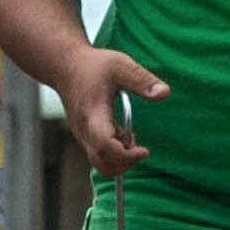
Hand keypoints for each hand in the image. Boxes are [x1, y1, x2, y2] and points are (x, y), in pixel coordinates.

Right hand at [57, 45, 168, 171]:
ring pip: (100, 164)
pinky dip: (113, 154)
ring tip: (130, 138)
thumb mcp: (121, 65)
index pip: (106, 146)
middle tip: (140, 149)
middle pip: (103, 164)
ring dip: (119, 160)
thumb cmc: (93, 65)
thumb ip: (142, 80)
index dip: (126, 155)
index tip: (145, 151)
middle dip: (125, 164)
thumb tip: (165, 93)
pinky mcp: (83, 137)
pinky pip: (98, 156)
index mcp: (94, 115)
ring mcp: (82, 136)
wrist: (64, 67)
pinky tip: (122, 134)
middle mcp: (85, 131)